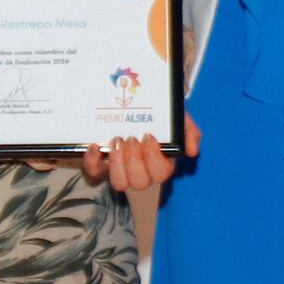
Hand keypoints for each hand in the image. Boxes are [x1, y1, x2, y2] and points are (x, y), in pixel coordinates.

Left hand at [82, 111, 197, 193]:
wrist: (135, 100)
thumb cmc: (159, 114)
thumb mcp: (177, 116)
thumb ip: (188, 130)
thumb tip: (192, 151)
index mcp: (161, 162)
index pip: (161, 173)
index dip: (154, 159)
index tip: (149, 137)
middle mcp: (141, 171)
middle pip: (139, 182)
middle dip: (134, 161)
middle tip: (130, 139)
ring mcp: (120, 169)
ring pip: (119, 183)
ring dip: (116, 164)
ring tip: (116, 141)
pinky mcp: (100, 165)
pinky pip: (95, 173)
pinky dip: (92, 162)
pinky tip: (93, 146)